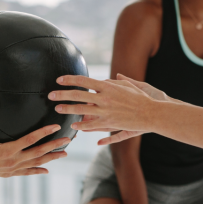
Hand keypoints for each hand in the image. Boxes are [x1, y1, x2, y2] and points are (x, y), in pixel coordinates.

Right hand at [0, 102, 69, 179]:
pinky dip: (37, 171)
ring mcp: (12, 169)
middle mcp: (13, 161)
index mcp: (7, 150)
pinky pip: (27, 172)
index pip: (30, 140)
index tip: (55, 127)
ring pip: (36, 163)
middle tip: (67, 141)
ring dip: (51, 159)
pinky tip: (46, 170)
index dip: (44, 133)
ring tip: (64, 154)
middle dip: (54, 146)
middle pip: (38, 153)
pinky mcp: (9, 174)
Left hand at [49, 74, 166, 137]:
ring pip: (82, 111)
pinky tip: (74, 125)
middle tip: (51, 94)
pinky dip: (82, 125)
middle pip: (78, 96)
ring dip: (68, 109)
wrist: (151, 113)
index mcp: (108, 86)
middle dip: (63, 94)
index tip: (60, 79)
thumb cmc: (141, 98)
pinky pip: (91, 125)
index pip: (84, 80)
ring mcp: (106, 112)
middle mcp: (104, 98)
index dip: (70, 80)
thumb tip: (109, 78)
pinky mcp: (109, 123)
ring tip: (58, 108)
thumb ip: (117, 81)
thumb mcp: (129, 85)